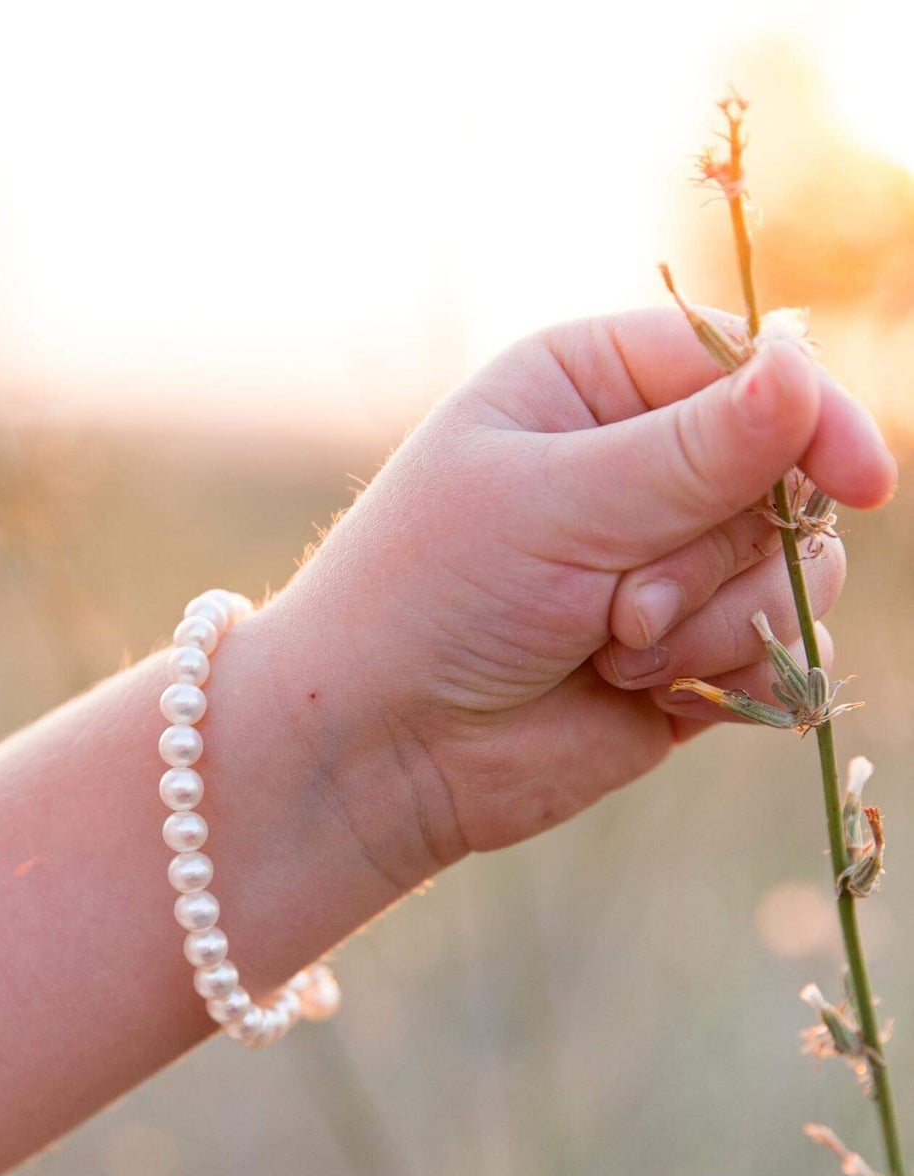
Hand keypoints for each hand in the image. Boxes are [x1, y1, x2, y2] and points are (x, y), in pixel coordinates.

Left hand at [262, 308, 896, 880]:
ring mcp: (664, 563)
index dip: (811, 416)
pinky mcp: (684, 653)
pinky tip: (641, 693)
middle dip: (718, 553)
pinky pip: (776, 648)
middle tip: (622, 610)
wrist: (380, 747)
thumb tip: (803, 371)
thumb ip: (693, 450)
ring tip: (616, 654)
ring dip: (717, 620)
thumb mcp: (555, 504)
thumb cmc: (434, 598)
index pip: (747, 366)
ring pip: (793, 566)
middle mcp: (635, 465)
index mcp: (589, 386)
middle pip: (784, 473)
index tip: (857, 482)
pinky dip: (726, 674)